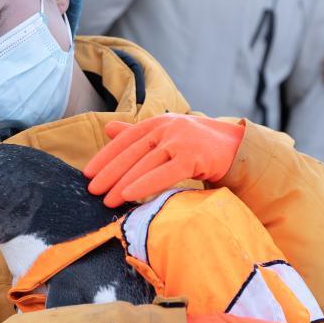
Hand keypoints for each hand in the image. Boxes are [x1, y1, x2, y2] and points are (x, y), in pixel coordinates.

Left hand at [84, 114, 245, 207]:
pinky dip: (145, 184)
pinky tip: (130, 195)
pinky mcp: (193, 157)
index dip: (105, 156)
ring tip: (107, 200)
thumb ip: (137, 133)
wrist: (235, 148)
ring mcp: (180, 141)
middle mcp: (167, 127)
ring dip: (123, 183)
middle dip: (109, 173)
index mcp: (158, 122)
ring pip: (145, 163)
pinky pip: (165, 173)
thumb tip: (108, 129)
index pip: (125, 139)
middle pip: (132, 152)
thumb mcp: (166, 135)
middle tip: (93, 191)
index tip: (88, 173)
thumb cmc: (197, 145)